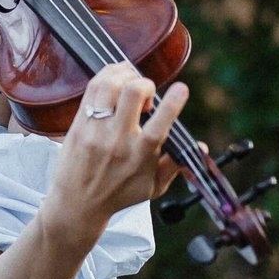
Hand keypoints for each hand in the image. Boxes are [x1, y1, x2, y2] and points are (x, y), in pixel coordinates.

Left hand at [45, 61, 188, 231]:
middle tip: (146, 96)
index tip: (182, 88)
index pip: (159, 125)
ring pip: (110, 85)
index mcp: (140, 155)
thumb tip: (202, 146)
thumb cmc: (120, 194)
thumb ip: (176, 164)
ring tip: (131, 83)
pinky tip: (115, 79)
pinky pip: (93, 88)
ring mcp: (95, 129)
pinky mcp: (79, 122)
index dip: (173, 103)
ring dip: (125, 75)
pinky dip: (107, 76)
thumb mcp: (153, 186)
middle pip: (132, 93)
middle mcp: (117, 140)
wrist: (77, 203)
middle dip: (145, 84)